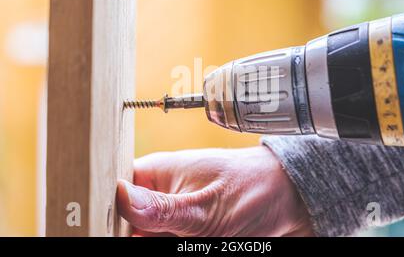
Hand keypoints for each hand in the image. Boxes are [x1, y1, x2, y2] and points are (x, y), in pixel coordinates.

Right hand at [116, 146, 313, 236]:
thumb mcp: (207, 206)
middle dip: (137, 234)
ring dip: (157, 238)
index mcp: (155, 173)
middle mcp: (158, 194)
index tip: (108, 230)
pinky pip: (164, 237)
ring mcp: (170, 214)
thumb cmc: (253, 189)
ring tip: (198, 231)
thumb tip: (118, 198)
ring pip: (146, 234)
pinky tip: (194, 235)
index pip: (111, 193)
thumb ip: (163, 208)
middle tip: (171, 233)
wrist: (287, 199)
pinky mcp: (182, 229)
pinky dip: (171, 239)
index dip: (106, 215)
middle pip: (124, 224)